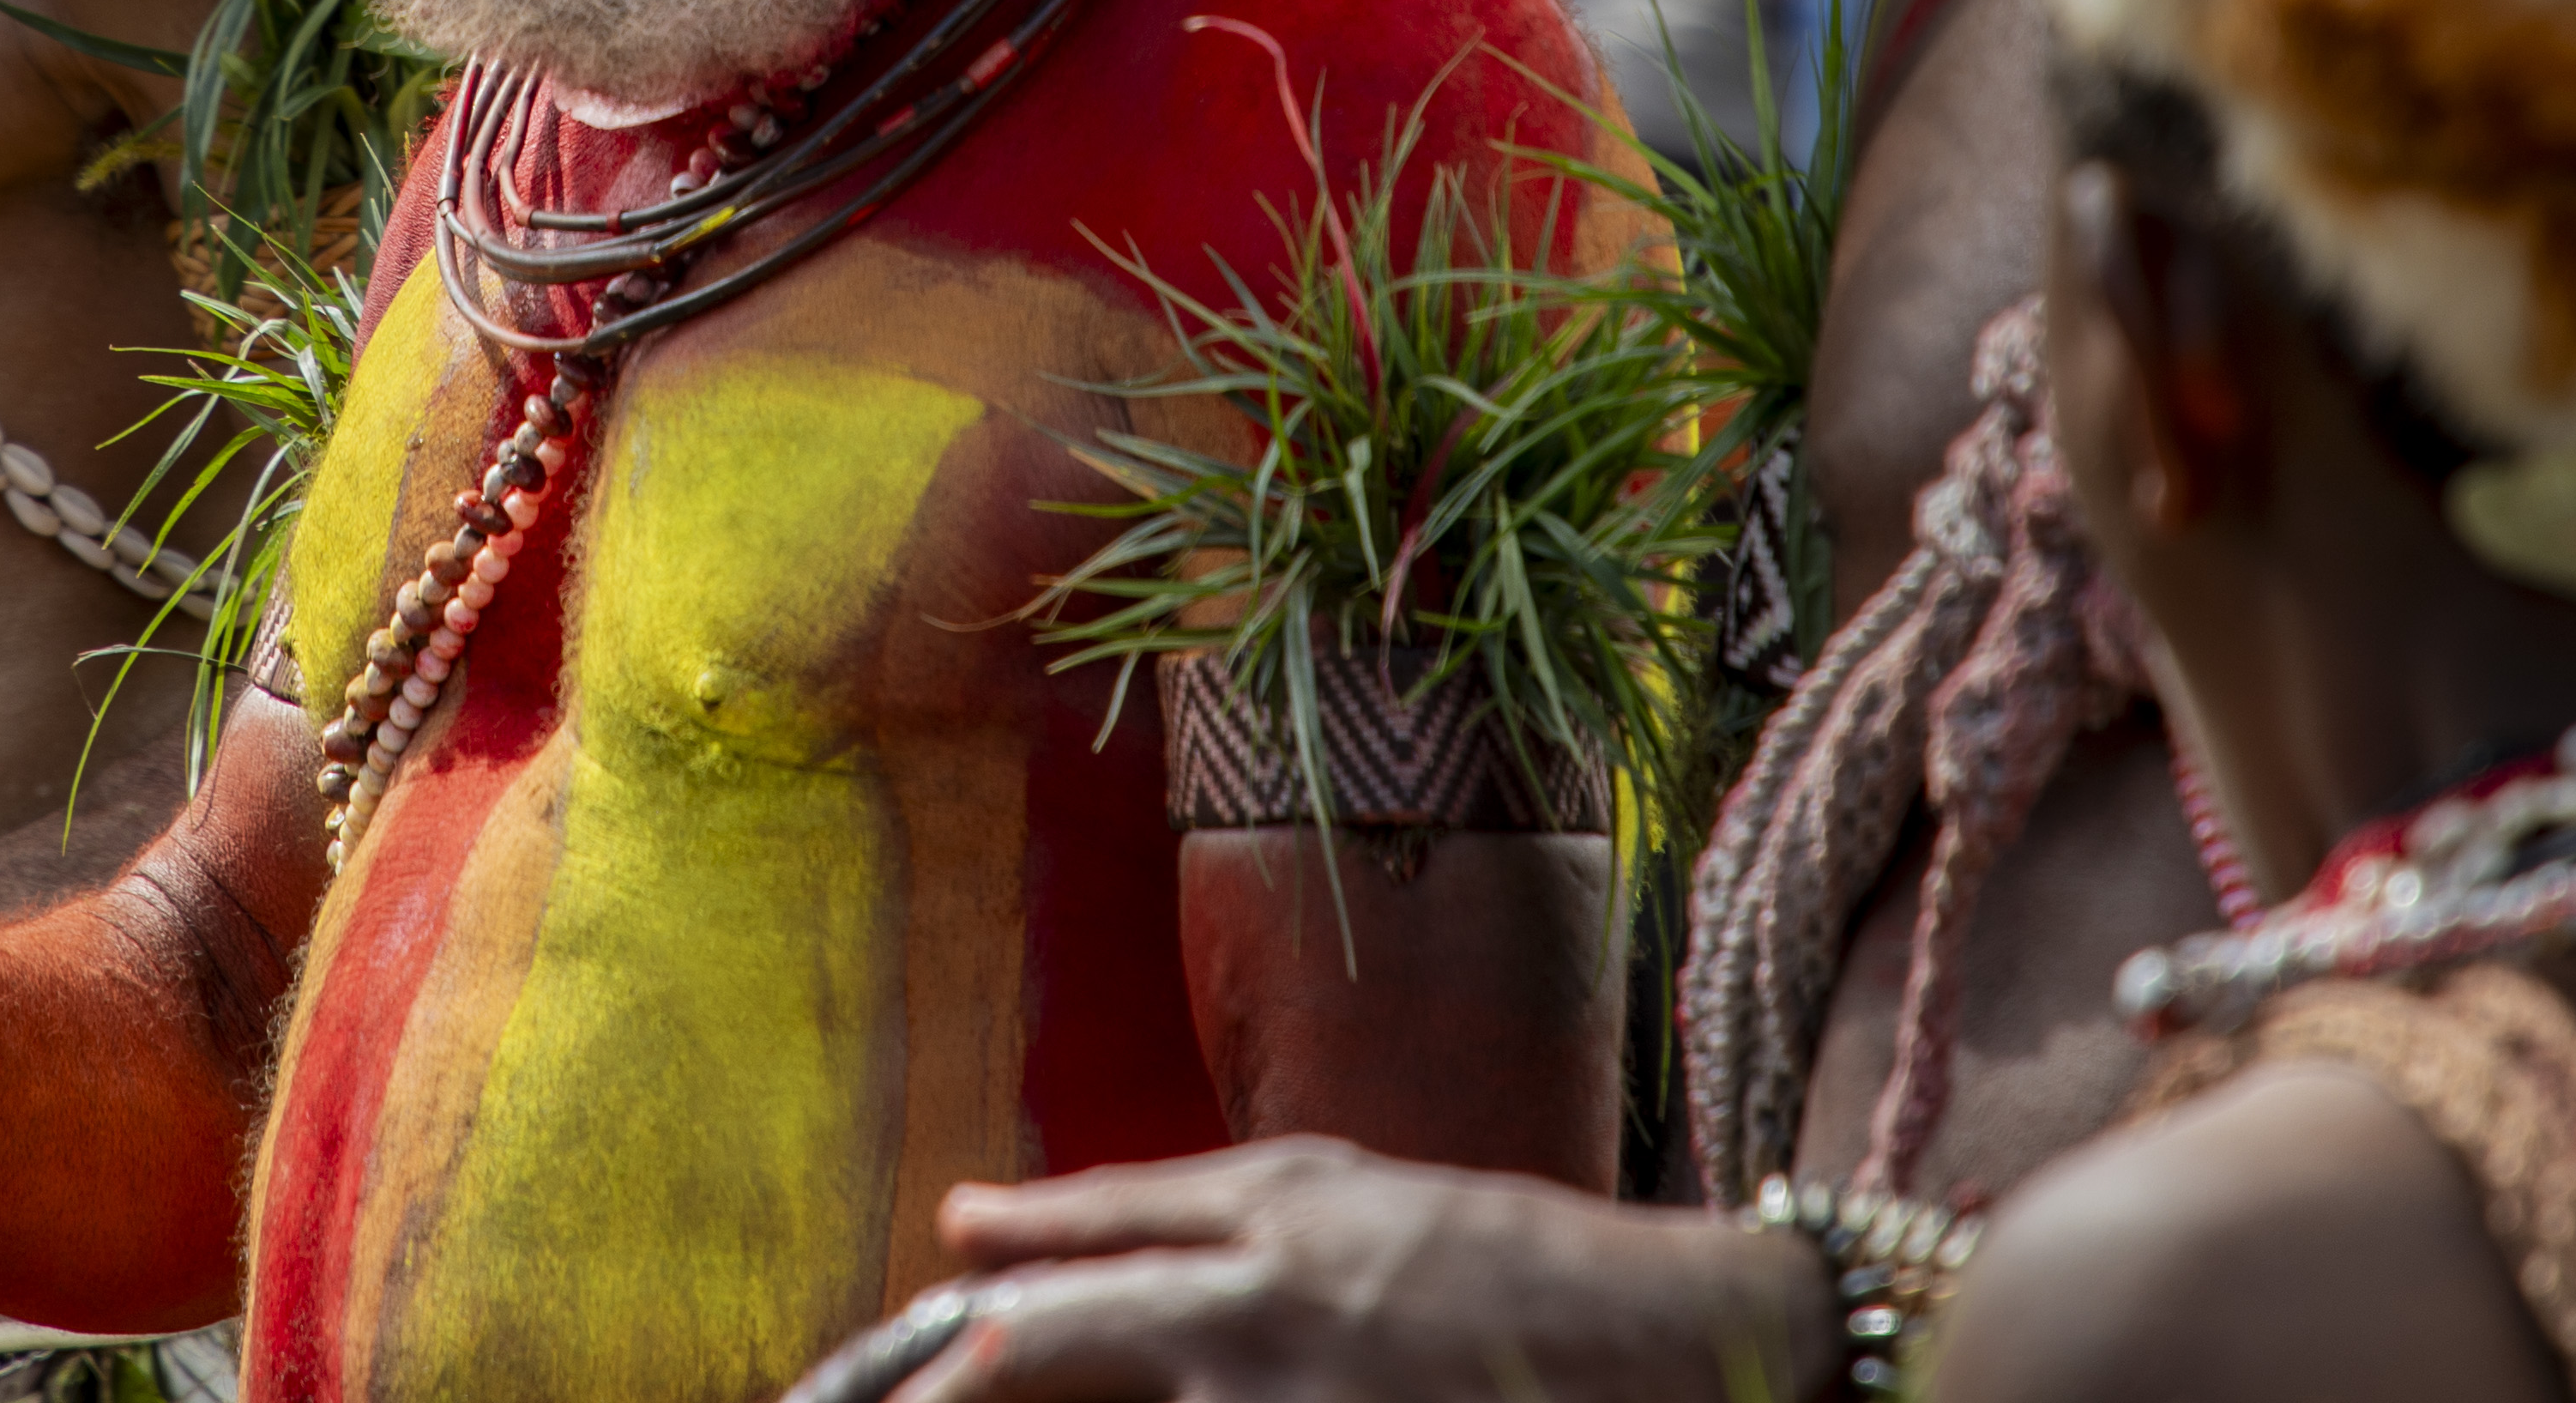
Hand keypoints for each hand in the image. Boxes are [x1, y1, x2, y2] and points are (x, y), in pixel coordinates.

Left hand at [829, 1146, 1827, 1402]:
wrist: (1668, 1337)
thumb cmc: (1491, 1255)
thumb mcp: (1329, 1194)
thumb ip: (1164, 1206)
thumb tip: (983, 1224)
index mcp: (1263, 1220)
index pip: (1080, 1254)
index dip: (982, 1293)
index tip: (907, 1321)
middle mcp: (1264, 1310)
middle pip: (1056, 1343)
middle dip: (953, 1387)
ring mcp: (1298, 1402)